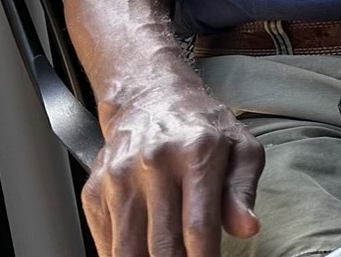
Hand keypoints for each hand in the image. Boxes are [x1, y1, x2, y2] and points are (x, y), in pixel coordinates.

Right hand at [83, 81, 263, 256]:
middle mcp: (154, 164)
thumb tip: (247, 227)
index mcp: (197, 152)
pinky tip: (143, 250)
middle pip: (163, 246)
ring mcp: (119, 178)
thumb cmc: (200, 126)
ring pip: (128, 252)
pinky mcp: (93, 191)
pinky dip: (124, 256)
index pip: (199, 226)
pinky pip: (106, 245)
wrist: (151, 98)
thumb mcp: (239, 145)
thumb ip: (243, 189)